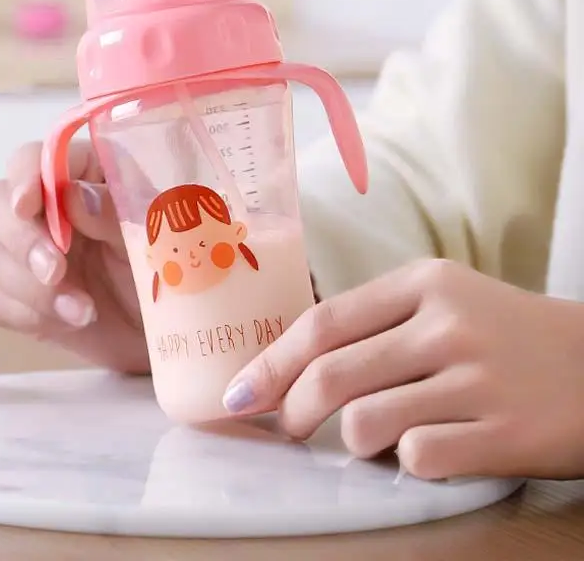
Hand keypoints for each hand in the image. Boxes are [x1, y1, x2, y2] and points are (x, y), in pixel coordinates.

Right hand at [0, 140, 148, 372]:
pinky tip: (74, 322)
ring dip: (32, 287)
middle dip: (19, 238)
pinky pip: (1, 303)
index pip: (34, 158)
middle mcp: (49, 209)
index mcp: (83, 175)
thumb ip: (114, 211)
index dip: (24, 176)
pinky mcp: (24, 299)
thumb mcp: (153, 235)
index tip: (26, 205)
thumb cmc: (169, 269)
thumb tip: (71, 194)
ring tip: (83, 310)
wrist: (171, 331)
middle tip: (55, 270)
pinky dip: (34, 316)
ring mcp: (30, 254)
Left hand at [222, 259, 583, 479]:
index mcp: (423, 283)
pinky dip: (406, 462)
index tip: (238, 394)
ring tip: (373, 436)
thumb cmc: (504, 333)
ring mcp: (477, 380)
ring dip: (352, 441)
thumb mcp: (442, 301)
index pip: (322, 323)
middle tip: (286, 428)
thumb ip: (374, 322)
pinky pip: (417, 459)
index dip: (270, 362)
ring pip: (365, 423)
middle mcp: (447, 325)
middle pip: (331, 375)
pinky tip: (428, 448)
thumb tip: (290, 363)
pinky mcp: (505, 435)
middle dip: (291, 411)